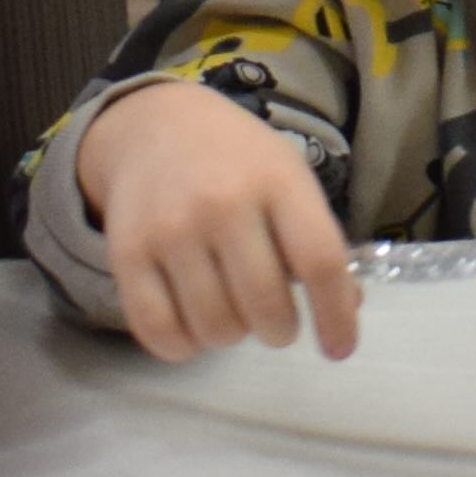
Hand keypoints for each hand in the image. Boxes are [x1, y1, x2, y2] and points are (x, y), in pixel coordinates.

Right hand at [77, 78, 357, 362]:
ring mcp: (171, 229)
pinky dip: (182, 347)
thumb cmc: (236, 161)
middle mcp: (223, 202)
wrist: (153, 128)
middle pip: (266, 305)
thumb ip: (317, 238)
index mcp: (277, 180)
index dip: (336, 317)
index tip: (339, 349)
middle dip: (280, 330)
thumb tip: (347, 307)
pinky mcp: (128, 254)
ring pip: (215, 327)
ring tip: (232, 310)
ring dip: (232, 336)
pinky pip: (159, 329)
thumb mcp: (289, 178)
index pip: (320, 261)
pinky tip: (193, 329)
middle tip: (276, 322)